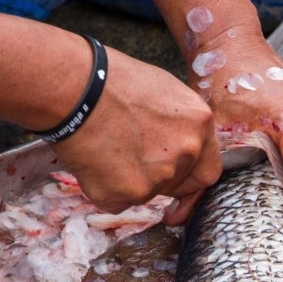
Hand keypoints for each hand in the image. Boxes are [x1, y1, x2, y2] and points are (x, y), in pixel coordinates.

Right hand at [49, 48, 221, 215]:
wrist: (74, 88)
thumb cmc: (110, 81)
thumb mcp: (161, 93)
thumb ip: (177, 125)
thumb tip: (176, 142)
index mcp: (199, 123)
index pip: (208, 169)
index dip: (190, 179)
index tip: (180, 189)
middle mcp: (186, 152)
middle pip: (176, 183)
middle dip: (154, 177)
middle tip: (124, 156)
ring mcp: (158, 177)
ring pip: (144, 192)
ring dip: (126, 179)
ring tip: (103, 147)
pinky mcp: (127, 194)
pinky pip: (116, 200)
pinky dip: (103, 188)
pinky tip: (91, 160)